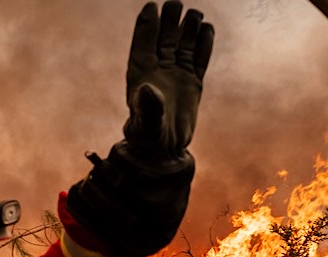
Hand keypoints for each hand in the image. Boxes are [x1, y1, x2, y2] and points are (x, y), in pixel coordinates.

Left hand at [123, 1, 213, 160]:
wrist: (163, 150)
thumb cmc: (147, 136)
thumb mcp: (145, 121)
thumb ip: (147, 105)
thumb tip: (147, 88)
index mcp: (140, 74)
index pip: (143, 43)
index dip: (146, 24)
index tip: (151, 5)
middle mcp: (158, 70)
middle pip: (164, 38)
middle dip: (169, 20)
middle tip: (176, 3)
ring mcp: (176, 75)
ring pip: (183, 45)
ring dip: (188, 29)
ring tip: (194, 14)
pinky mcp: (192, 83)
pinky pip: (199, 58)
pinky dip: (204, 45)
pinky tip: (207, 30)